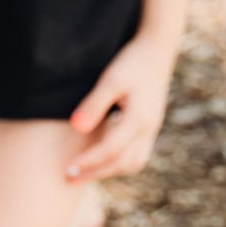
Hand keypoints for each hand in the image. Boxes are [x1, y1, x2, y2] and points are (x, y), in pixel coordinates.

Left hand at [66, 34, 178, 181]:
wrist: (157, 49)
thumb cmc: (132, 61)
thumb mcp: (111, 79)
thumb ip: (94, 104)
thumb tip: (77, 128)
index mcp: (139, 119)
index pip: (111, 150)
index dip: (89, 162)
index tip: (68, 169)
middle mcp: (149, 128)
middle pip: (123, 163)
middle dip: (96, 173)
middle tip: (70, 178)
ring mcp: (152, 128)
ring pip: (134, 162)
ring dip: (109, 171)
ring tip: (84, 172)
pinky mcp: (150, 125)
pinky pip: (137, 153)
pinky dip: (119, 161)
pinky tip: (101, 156)